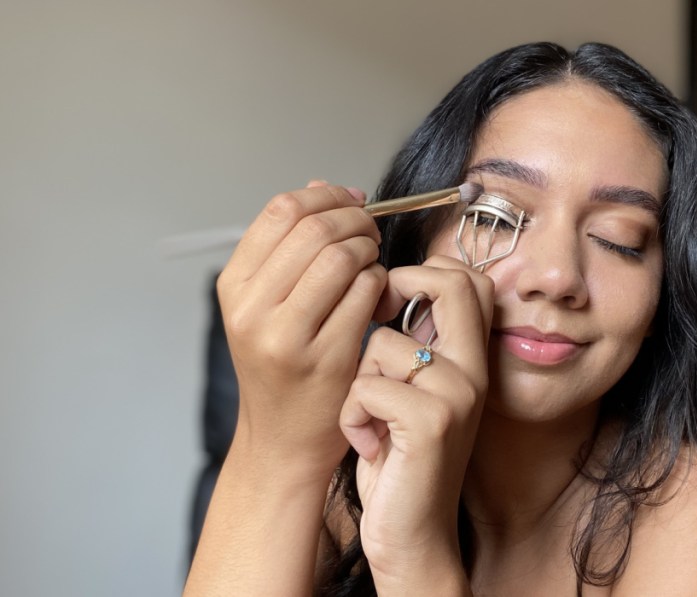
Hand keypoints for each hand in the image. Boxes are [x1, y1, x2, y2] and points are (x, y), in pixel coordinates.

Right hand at [217, 181, 386, 479]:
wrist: (284, 439)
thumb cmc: (283, 365)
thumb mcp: (267, 304)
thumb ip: (291, 247)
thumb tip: (323, 186)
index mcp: (234, 287)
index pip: (281, 212)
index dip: (325, 197)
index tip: (351, 201)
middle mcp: (253, 310)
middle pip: (315, 229)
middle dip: (355, 218)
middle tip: (372, 229)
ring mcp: (288, 336)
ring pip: (342, 257)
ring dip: (369, 248)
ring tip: (374, 259)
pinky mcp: (327, 358)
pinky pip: (365, 292)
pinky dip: (380, 280)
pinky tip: (378, 291)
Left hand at [339, 255, 493, 584]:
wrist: (414, 533)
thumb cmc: (403, 460)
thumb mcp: (418, 394)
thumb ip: (420, 346)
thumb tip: (391, 288)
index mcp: (473, 360)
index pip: (470, 280)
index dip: (425, 271)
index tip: (390, 297)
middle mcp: (475, 371)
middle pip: (449, 285)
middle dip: (397, 290)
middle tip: (376, 328)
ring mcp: (457, 394)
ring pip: (383, 343)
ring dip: (358, 380)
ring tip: (370, 418)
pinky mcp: (432, 421)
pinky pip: (366, 386)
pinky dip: (352, 416)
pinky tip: (368, 442)